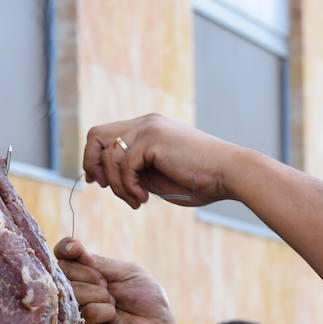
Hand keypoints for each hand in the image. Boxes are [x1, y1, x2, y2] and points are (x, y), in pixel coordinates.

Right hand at [54, 238, 180, 323]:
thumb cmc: (147, 300)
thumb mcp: (126, 272)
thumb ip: (98, 261)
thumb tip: (71, 248)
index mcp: (87, 274)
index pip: (63, 256)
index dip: (65, 249)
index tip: (76, 249)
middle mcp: (77, 291)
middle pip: (64, 271)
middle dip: (91, 275)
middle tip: (109, 287)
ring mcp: (77, 311)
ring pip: (73, 291)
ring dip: (100, 294)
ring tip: (114, 304)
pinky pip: (86, 311)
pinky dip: (105, 311)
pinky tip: (113, 318)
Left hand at [82, 114, 258, 209]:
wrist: (230, 174)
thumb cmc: (201, 180)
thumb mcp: (159, 177)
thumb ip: (136, 172)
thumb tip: (107, 178)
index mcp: (148, 128)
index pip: (105, 135)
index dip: (94, 159)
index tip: (99, 183)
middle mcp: (145, 123)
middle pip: (95, 135)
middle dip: (92, 164)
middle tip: (103, 188)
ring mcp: (148, 128)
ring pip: (108, 156)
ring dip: (117, 186)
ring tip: (136, 200)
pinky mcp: (153, 140)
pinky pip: (123, 166)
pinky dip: (128, 187)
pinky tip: (144, 198)